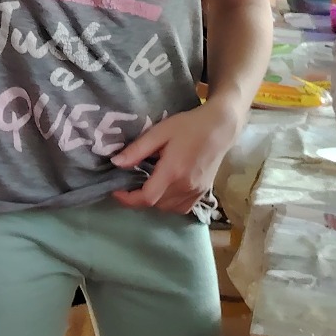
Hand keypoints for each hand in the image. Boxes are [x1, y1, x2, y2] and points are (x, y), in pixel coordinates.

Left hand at [110, 100, 242, 213]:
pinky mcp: (204, 192)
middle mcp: (186, 187)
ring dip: (153, 202)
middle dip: (138, 199)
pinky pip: (182, 207)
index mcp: (173, 172)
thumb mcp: (158, 132)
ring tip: (144, 186)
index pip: (147, 198)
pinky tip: (163, 190)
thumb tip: (115, 163)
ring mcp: (197, 192)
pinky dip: (169, 204)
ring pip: (169, 209)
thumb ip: (137, 150)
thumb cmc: (188, 126)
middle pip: (156, 205)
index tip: (115, 190)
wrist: (220, 128)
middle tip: (127, 184)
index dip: (128, 199)